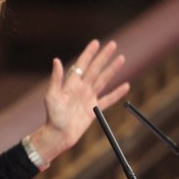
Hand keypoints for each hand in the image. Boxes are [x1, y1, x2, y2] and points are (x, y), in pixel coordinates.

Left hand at [29, 39, 129, 163]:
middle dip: (104, 56)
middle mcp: (82, 88)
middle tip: (113, 44)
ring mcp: (89, 98)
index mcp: (72, 83)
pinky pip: (108, 100)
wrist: (59, 135)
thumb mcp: (52, 96)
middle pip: (96, 69)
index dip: (89, 53)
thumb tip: (56, 60)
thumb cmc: (53, 116)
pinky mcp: (94, 110)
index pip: (82, 64)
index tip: (96, 42)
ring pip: (104, 80)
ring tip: (121, 58)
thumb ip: (56, 79)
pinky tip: (126, 86)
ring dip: (112, 69)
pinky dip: (117, 93)